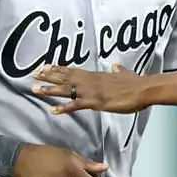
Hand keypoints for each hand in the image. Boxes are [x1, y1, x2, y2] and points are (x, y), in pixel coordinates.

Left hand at [32, 64, 146, 114]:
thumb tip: (116, 66)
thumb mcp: (125, 74)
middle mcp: (91, 81)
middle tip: (33, 74)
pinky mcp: (96, 102)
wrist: (143, 89)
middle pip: (66, 78)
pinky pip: (77, 105)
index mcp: (97, 76)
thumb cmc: (136, 83)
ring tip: (35, 89)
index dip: (59, 69)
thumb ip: (119, 70)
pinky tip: (54, 111)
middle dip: (49, 76)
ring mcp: (92, 91)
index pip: (74, 71)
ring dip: (50, 90)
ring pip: (67, 90)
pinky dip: (65, 108)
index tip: (46, 66)